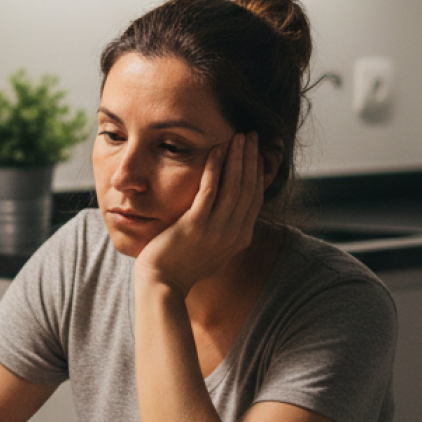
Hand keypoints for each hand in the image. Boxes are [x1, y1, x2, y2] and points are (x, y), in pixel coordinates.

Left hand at [134, 132, 265, 294]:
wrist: (162, 284)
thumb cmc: (181, 265)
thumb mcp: (212, 248)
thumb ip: (223, 229)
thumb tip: (227, 212)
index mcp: (240, 238)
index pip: (255, 198)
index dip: (258, 172)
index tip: (257, 152)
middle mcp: (234, 233)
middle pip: (249, 188)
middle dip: (252, 159)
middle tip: (252, 136)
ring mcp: (216, 230)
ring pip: (234, 186)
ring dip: (238, 157)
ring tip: (239, 136)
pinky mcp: (196, 225)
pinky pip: (209, 190)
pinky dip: (215, 168)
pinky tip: (216, 149)